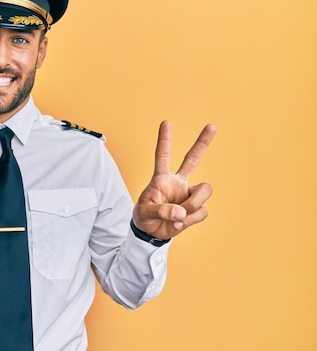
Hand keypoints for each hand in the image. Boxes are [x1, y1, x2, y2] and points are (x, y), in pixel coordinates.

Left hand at [133, 120, 216, 240]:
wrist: (152, 233)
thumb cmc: (144, 217)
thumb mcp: (144, 213)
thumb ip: (161, 211)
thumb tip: (181, 212)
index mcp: (161, 179)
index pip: (162, 156)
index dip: (164, 140)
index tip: (166, 122)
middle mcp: (177, 182)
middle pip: (192, 159)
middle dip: (202, 143)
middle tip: (212, 126)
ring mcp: (188, 194)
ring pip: (204, 190)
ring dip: (193, 205)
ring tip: (179, 216)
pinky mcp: (196, 209)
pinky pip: (202, 212)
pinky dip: (191, 220)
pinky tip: (180, 224)